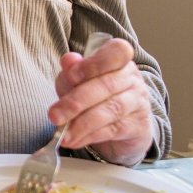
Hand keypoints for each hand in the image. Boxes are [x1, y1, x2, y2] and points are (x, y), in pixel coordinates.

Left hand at [49, 36, 153, 165]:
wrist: (121, 129)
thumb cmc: (96, 98)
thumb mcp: (78, 83)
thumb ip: (72, 73)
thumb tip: (68, 60)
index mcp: (118, 61)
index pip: (116, 51)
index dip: (94, 63)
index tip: (72, 76)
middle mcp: (132, 78)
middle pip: (106, 85)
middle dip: (75, 102)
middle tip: (54, 116)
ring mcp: (138, 102)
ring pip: (111, 109)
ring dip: (82, 123)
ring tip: (64, 134)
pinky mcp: (138, 126)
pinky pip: (114, 129)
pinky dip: (91, 136)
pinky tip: (75, 140)